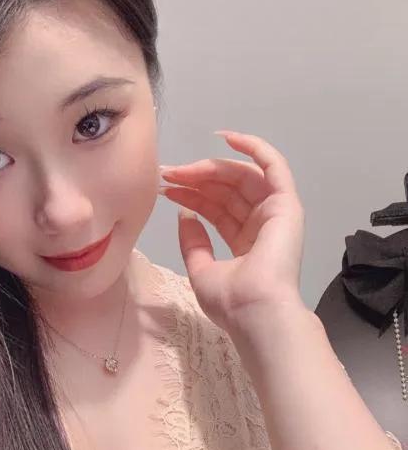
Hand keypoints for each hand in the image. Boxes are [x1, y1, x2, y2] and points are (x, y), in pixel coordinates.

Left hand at [159, 131, 306, 335]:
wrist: (254, 311)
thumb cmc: (231, 300)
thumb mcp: (201, 269)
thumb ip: (193, 242)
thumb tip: (185, 215)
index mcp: (245, 242)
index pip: (216, 209)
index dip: (191, 196)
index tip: (164, 188)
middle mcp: (261, 225)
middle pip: (227, 190)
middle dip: (195, 180)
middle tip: (167, 175)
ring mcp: (275, 213)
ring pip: (241, 177)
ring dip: (210, 168)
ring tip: (181, 170)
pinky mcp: (286, 203)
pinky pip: (273, 166)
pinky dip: (253, 147)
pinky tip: (226, 137)